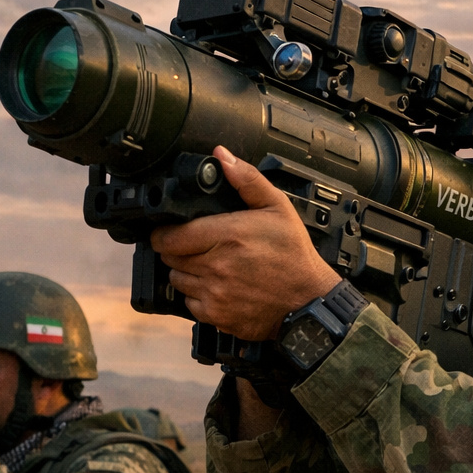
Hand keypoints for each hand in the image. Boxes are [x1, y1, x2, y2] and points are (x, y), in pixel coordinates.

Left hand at [150, 147, 340, 340]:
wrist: (308, 300)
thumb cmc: (294, 254)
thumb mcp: (278, 207)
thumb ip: (247, 180)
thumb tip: (222, 156)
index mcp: (228, 235)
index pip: (169, 235)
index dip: (165, 231)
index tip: (172, 229)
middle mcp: (216, 265)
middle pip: (170, 256)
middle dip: (178, 248)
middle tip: (198, 245)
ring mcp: (214, 293)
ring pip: (177, 279)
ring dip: (187, 271)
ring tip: (211, 264)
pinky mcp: (216, 315)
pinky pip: (189, 303)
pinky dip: (198, 295)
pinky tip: (218, 286)